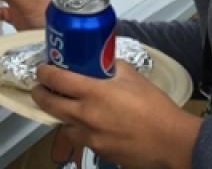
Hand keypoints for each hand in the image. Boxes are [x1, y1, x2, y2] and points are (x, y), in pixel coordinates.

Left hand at [33, 60, 200, 168]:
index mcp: (94, 92)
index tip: (42, 69)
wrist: (171, 140)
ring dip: (61, 114)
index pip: (56, 79)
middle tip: (41, 88)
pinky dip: (80, 130)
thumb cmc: (155, 108)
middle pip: (49, 103)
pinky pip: (80, 138)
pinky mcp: (97, 150)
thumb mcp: (132, 76)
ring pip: (62, 124)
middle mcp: (86, 115)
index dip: (44, 72)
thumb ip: (112, 67)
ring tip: (66, 107)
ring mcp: (90, 135)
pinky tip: (90, 124)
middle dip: (41, 93)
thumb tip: (101, 61)